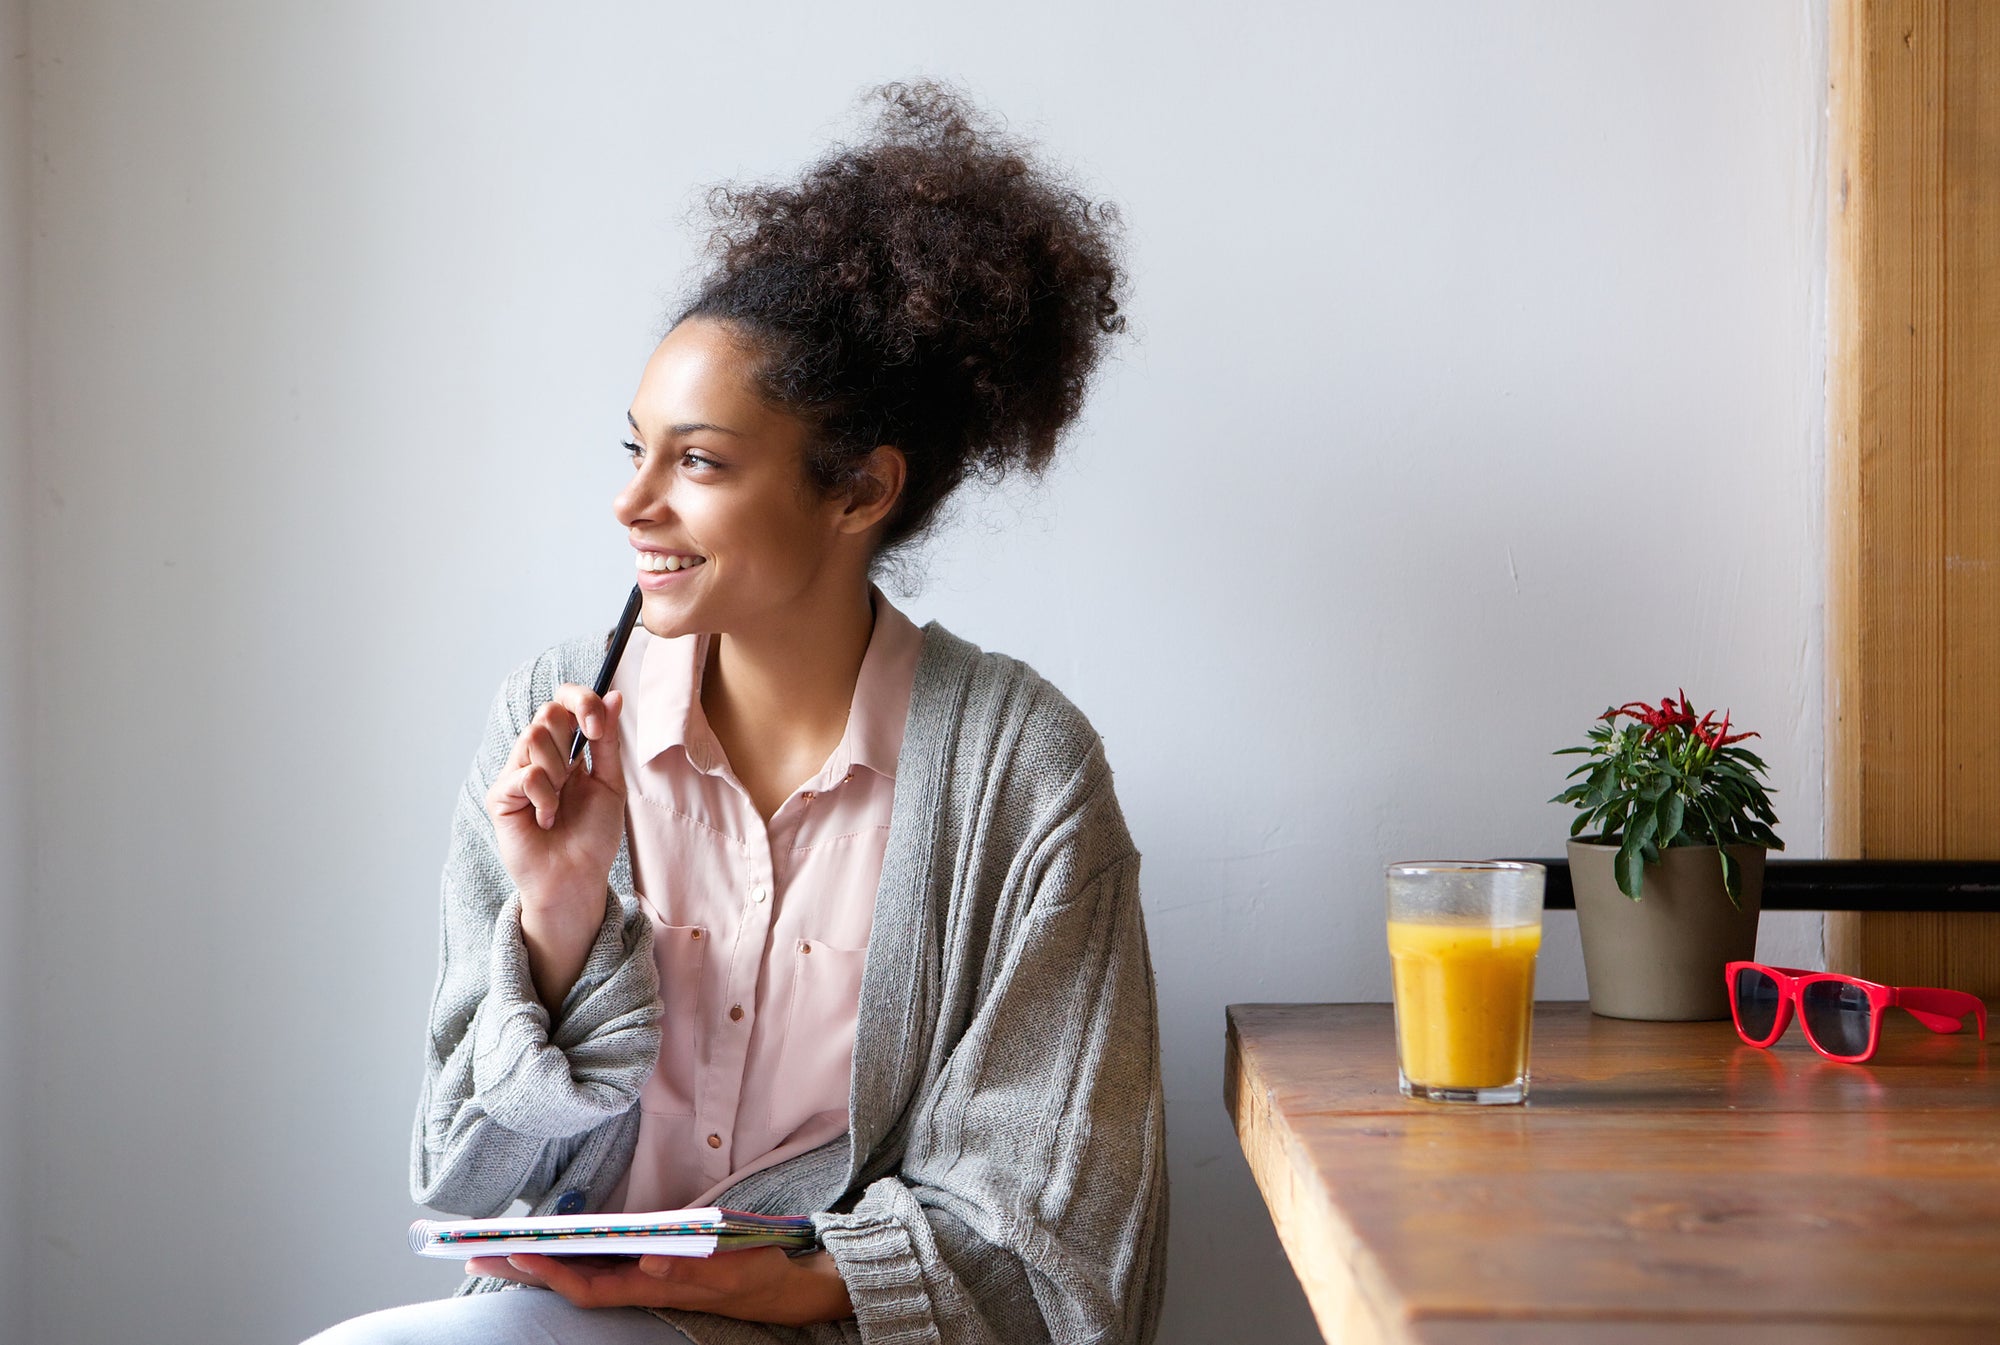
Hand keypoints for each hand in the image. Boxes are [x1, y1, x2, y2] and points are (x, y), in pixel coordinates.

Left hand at [466, 1247, 852, 1325]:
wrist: (777, 1285)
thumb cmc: (752, 1274)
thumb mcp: (731, 1267)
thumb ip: (692, 1267)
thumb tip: (649, 1258)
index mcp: (651, 1286)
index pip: (588, 1286)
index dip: (550, 1273)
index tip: (517, 1253)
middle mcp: (636, 1284)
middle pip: (570, 1280)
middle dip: (524, 1268)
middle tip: (473, 1252)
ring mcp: (639, 1276)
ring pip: (578, 1272)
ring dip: (538, 1261)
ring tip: (496, 1246)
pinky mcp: (647, 1265)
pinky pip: (596, 1263)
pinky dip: (567, 1253)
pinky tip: (549, 1243)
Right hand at [484, 684, 626, 1005]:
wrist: (577, 878)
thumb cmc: (593, 836)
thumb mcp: (609, 783)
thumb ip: (608, 741)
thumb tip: (614, 696)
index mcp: (565, 750)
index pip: (563, 703)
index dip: (580, 700)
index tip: (599, 723)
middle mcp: (537, 757)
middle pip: (547, 712)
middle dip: (572, 733)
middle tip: (581, 768)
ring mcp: (515, 774)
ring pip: (534, 737)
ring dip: (560, 771)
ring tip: (561, 804)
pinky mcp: (500, 797)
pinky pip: (525, 775)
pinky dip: (545, 797)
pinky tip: (546, 820)